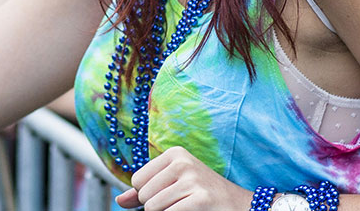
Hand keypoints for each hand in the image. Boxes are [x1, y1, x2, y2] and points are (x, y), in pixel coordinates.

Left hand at [114, 147, 248, 209]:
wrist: (240, 205)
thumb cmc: (202, 196)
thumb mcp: (173, 186)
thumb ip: (144, 192)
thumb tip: (119, 201)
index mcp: (175, 154)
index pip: (138, 180)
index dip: (148, 195)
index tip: (171, 194)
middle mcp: (183, 162)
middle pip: (144, 195)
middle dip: (157, 207)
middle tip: (181, 204)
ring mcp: (193, 179)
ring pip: (153, 208)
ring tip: (186, 209)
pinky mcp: (201, 198)